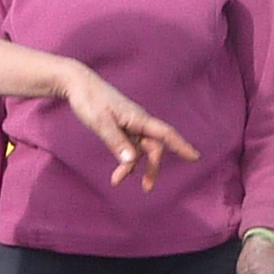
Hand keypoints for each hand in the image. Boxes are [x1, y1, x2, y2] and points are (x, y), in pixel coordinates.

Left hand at [55, 65, 195, 189]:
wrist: (78, 85)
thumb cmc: (89, 100)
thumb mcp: (100, 122)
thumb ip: (116, 141)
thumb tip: (132, 161)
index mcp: (138, 118)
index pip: (166, 133)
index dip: (181, 145)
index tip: (196, 157)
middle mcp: (138, 122)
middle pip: (153, 147)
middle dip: (152, 167)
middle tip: (147, 188)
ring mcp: (130, 125)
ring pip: (140, 150)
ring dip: (133, 167)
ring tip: (116, 181)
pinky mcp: (121, 128)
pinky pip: (130, 148)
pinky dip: (125, 160)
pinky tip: (118, 172)